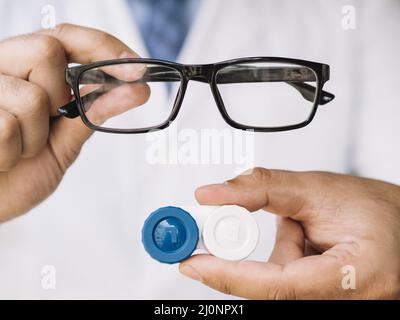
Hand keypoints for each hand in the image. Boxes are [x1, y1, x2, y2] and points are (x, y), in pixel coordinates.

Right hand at [0, 24, 148, 221]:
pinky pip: (7, 127)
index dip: (103, 47)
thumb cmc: (21, 174)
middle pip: (47, 50)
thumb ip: (92, 113)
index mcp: (26, 71)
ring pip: (33, 96)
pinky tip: (1, 158)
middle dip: (61, 95)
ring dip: (36, 137)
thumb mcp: (63, 143)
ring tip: (18, 151)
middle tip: (47, 123)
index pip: (66, 37)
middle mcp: (2, 69)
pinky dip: (13, 153)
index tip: (136, 69)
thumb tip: (136, 89)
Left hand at [180, 168, 399, 298]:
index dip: (230, 275)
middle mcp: (349, 301)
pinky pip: (286, 285)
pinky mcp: (324, 300)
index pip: (280, 286)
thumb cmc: (371, 207)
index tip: (194, 263)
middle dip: (249, 257)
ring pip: (277, 286)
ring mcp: (336, 305)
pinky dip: (284, 258)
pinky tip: (305, 241)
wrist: (397, 221)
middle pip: (273, 290)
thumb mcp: (314, 187)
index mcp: (357, 275)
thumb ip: (260, 189)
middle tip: (233, 227)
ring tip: (305, 227)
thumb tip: (211, 196)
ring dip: (278, 251)